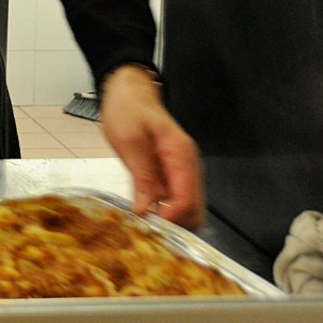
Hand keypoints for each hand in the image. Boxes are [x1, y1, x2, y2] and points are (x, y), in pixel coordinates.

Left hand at [98, 64, 205, 228]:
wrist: (129, 91)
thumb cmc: (128, 109)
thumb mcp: (129, 140)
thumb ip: (141, 175)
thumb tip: (145, 210)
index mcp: (181, 155)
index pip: (187, 198)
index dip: (172, 218)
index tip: (150, 227)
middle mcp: (188, 166)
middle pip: (195, 209)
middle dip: (176, 225)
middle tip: (147, 230)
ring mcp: (181, 171)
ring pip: (188, 208)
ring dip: (171, 221)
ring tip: (144, 224)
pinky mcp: (171, 174)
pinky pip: (175, 199)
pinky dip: (165, 211)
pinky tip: (146, 213)